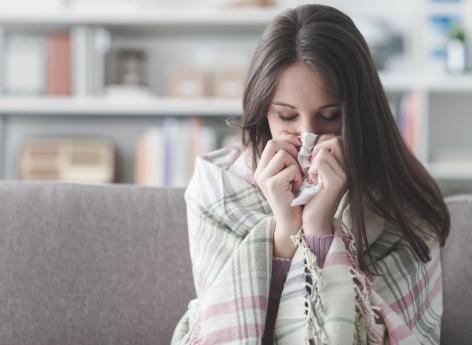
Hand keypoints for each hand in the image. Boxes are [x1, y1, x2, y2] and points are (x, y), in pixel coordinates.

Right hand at [253, 132, 302, 256]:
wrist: (292, 222)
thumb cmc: (295, 197)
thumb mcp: (290, 173)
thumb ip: (289, 157)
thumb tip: (296, 137)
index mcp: (262, 168)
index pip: (273, 141)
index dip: (288, 140)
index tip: (300, 148)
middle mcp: (259, 171)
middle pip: (274, 143)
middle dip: (292, 149)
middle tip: (300, 163)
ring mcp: (264, 178)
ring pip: (283, 153)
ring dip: (296, 164)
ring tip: (297, 178)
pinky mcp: (272, 185)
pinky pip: (290, 168)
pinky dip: (298, 176)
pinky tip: (297, 187)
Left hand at [302, 134, 347, 235]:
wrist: (313, 220)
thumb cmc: (310, 195)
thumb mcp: (314, 171)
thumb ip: (316, 155)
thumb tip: (305, 137)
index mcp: (345, 164)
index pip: (334, 138)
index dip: (319, 144)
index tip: (311, 160)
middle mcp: (349, 168)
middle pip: (334, 139)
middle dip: (316, 149)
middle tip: (310, 166)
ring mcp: (345, 175)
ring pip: (324, 150)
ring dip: (312, 162)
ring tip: (312, 176)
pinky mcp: (337, 182)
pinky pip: (320, 161)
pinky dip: (311, 170)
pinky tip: (312, 182)